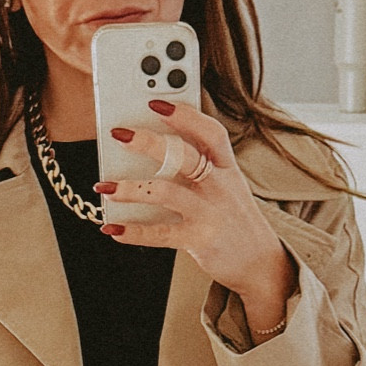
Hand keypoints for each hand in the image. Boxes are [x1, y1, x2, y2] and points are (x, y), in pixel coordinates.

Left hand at [94, 101, 297, 333]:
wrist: (260, 262)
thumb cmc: (234, 219)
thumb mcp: (226, 186)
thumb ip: (199, 167)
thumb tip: (153, 149)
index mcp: (226, 167)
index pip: (210, 132)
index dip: (184, 115)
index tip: (155, 103)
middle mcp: (219, 186)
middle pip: (183, 156)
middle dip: (149, 143)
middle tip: (119, 134)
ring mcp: (209, 213)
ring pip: (165, 192)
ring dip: (131, 189)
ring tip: (105, 187)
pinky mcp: (199, 240)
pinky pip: (161, 233)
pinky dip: (134, 232)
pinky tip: (112, 228)